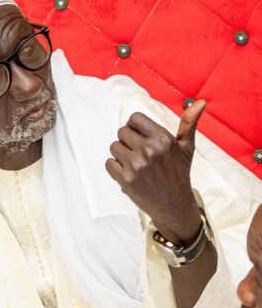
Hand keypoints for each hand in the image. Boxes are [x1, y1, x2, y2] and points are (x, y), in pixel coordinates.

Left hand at [106, 100, 206, 244]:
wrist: (173, 205)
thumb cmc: (178, 173)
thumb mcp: (186, 148)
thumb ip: (189, 124)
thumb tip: (200, 102)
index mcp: (163, 139)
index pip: (134, 119)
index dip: (135, 127)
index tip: (141, 136)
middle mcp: (149, 150)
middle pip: (122, 132)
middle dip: (128, 141)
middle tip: (140, 153)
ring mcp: (136, 165)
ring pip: (114, 147)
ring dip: (121, 154)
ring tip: (136, 164)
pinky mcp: (125, 179)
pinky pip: (109, 163)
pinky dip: (115, 168)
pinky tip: (129, 173)